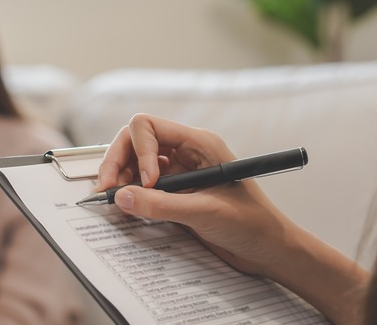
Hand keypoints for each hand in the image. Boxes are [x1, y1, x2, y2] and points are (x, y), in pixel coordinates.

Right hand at [96, 113, 296, 275]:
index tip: (145, 183)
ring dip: (120, 178)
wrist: (270, 250)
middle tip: (106, 189)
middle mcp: (186, 152)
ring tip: (114, 201)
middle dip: (117, 162)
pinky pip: (143, 185)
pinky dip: (130, 194)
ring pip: (135, 163)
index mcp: (199, 143)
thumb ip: (162, 204)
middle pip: (135, 142)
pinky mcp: (175, 192)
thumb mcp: (206, 212)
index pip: (149, 127)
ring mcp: (179, 172)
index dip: (138, 151)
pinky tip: (128, 208)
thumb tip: (121, 197)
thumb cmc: (253, 224)